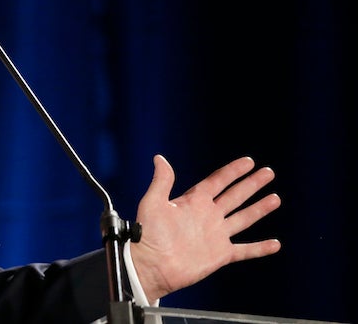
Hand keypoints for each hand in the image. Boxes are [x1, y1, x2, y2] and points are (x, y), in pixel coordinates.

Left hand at [129, 154, 281, 302]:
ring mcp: (216, 235)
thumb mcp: (153, 202)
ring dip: (259, 208)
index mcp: (194, 201)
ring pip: (243, 218)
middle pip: (235, 195)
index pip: (218, 181)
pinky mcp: (220, 255)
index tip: (249, 161)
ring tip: (275, 198)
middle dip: (252, 184)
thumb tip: (159, 158)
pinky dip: (260, 248)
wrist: (151, 266)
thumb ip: (161, 181)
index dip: (233, 171)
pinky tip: (275, 244)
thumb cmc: (148, 234)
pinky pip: (245, 250)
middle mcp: (208, 215)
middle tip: (269, 172)